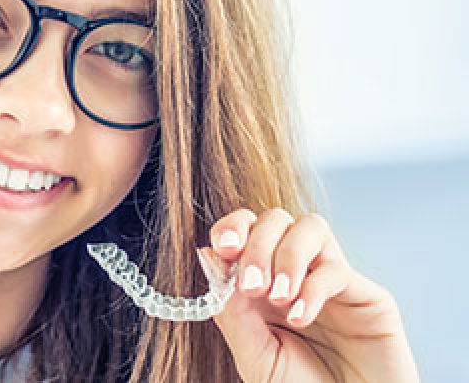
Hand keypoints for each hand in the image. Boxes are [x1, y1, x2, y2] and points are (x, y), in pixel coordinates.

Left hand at [201, 208, 418, 382]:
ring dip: (287, 255)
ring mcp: (331, 280)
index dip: (232, 228)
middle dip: (258, 245)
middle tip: (252, 287)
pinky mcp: (366, 295)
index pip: (246, 229)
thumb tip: (207, 257)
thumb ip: (232, 311)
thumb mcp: (254, 355)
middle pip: (276, 219)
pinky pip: (336, 269)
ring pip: (311, 227)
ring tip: (278, 298)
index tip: (223, 249)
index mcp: (262, 283)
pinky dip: (312, 289)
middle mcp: (296, 273)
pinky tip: (300, 317)